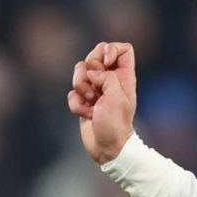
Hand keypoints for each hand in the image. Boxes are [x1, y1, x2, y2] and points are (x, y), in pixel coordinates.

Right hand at [67, 41, 137, 163]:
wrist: (107, 148)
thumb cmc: (116, 124)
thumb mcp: (117, 96)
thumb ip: (106, 77)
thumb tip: (91, 73)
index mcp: (124, 76)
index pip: (121, 48)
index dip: (111, 49)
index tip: (107, 62)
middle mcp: (109, 79)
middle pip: (95, 54)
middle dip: (90, 67)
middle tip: (96, 86)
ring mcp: (95, 89)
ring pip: (79, 71)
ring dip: (81, 87)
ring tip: (91, 103)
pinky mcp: (83, 100)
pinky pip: (72, 92)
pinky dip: (76, 104)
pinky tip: (86, 114)